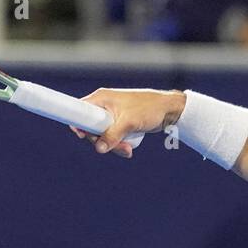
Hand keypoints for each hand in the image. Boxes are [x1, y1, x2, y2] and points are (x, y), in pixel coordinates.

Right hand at [71, 88, 186, 156]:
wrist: (169, 110)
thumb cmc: (149, 108)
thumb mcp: (128, 122)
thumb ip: (112, 135)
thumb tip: (99, 148)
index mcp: (102, 99)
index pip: (79, 111)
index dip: (79, 125)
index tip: (84, 136)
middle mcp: (104, 106)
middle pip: (91, 128)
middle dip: (102, 141)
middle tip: (116, 146)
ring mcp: (111, 115)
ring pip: (102, 136)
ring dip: (113, 145)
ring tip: (128, 148)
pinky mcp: (119, 123)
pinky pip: (112, 137)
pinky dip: (119, 144)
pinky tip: (130, 148)